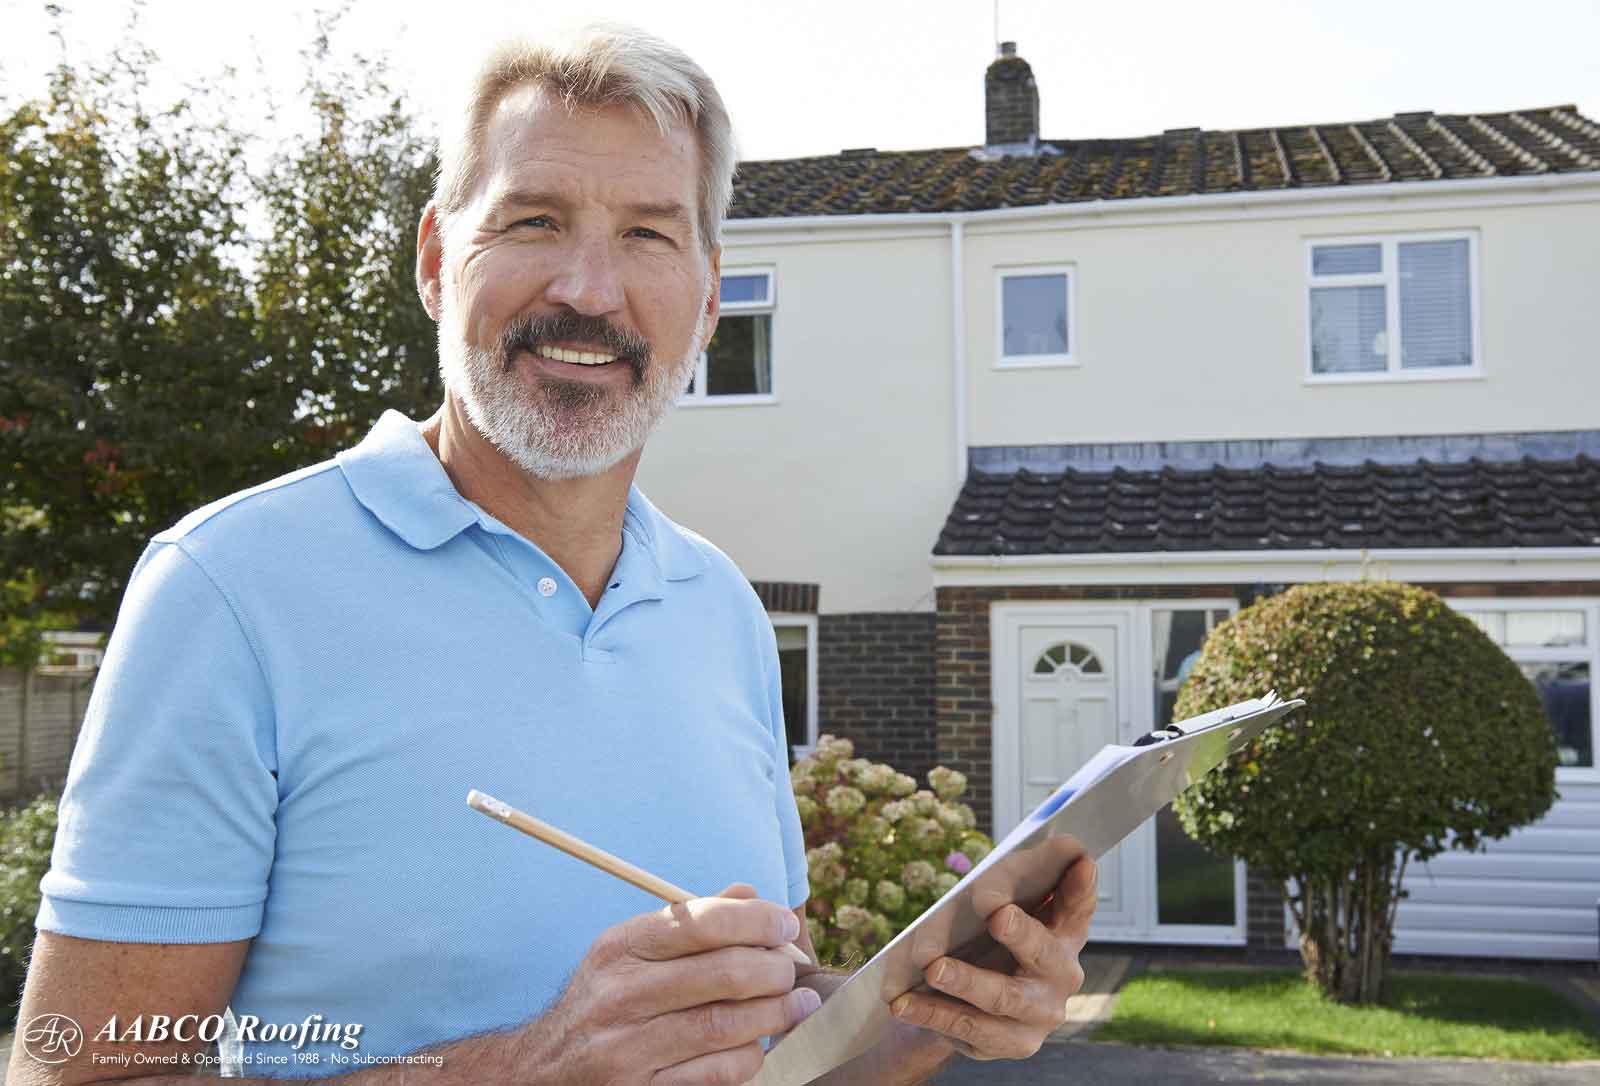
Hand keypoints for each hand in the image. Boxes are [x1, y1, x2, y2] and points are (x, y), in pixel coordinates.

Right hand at [525, 883, 820, 1084]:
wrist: (541, 1071)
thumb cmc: (603, 1001)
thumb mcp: (629, 952)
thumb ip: (689, 922)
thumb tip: (750, 894)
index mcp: (620, 948)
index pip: (701, 921)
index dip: (757, 921)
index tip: (785, 926)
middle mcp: (620, 995)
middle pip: (723, 974)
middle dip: (774, 971)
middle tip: (792, 972)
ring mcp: (627, 1049)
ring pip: (726, 1026)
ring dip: (775, 1015)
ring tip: (795, 1006)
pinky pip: (716, 1073)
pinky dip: (749, 1057)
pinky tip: (757, 1045)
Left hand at [888, 857, 1096, 1060]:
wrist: (965, 996)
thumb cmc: (988, 934)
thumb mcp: (1002, 901)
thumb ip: (1015, 876)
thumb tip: (1044, 846)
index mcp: (1065, 931)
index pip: (1079, 903)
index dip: (1080, 886)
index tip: (1081, 860)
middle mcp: (1061, 974)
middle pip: (1045, 953)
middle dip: (1022, 933)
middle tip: (997, 914)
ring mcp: (1039, 1013)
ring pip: (1002, 998)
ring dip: (966, 981)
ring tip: (933, 968)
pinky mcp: (1011, 1042)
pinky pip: (968, 1028)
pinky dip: (933, 1013)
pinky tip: (904, 1002)